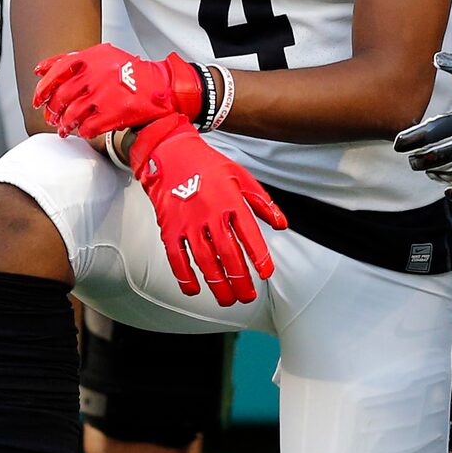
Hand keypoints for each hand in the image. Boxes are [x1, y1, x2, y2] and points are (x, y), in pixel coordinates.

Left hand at [32, 44, 201, 138]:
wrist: (160, 86)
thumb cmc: (131, 72)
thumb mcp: (104, 55)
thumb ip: (76, 60)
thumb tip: (43, 69)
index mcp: (92, 58)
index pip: (58, 69)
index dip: (43, 86)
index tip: (37, 98)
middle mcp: (96, 75)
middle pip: (62, 95)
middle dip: (53, 110)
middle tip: (51, 116)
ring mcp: (104, 95)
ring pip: (72, 114)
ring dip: (65, 124)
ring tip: (64, 128)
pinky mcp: (114, 113)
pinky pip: (89, 127)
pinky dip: (82, 131)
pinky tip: (83, 131)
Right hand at [126, 115, 288, 305]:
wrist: (170, 152)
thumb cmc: (207, 165)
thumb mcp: (241, 176)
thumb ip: (262, 202)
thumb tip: (281, 224)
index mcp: (230, 200)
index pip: (249, 234)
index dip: (259, 257)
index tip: (266, 273)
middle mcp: (210, 213)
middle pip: (228, 254)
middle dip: (240, 279)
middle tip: (248, 296)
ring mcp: (188, 222)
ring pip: (205, 260)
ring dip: (217, 283)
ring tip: (227, 299)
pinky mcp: (169, 227)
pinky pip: (177, 257)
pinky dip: (184, 276)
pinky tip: (194, 289)